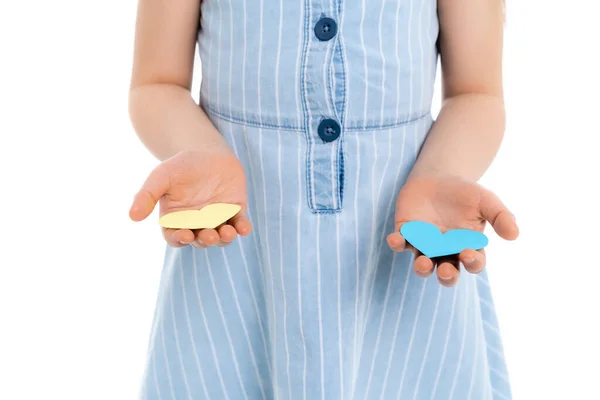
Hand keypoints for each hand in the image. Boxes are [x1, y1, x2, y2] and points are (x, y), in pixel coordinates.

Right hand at [129, 148, 250, 247]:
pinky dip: (242, 228)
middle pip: (200, 241)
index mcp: (176, 221)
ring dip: (224, 238)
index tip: (185, 234)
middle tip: (208, 234)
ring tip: (227, 232)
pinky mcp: (236, 213)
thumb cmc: (181, 166)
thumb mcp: (161, 177)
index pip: (175, 238)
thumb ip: (147, 195)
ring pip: (221, 237)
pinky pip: (239, 225)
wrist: (208, 153)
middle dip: (205, 240)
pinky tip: (244, 228)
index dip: (179, 239)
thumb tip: (132, 216)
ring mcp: (218, 221)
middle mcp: (197, 225)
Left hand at [386, 173, 518, 286]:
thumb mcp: (486, 200)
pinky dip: (397, 243)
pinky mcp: (405, 233)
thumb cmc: (465, 193)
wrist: (437, 177)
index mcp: (468, 247)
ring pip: (422, 264)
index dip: (472, 262)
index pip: (473, 263)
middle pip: (447, 273)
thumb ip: (501, 216)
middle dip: (447, 276)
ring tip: (424, 263)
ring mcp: (424, 245)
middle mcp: (445, 252)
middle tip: (446, 270)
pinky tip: (396, 238)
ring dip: (422, 267)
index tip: (468, 252)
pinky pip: (400, 243)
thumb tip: (514, 235)